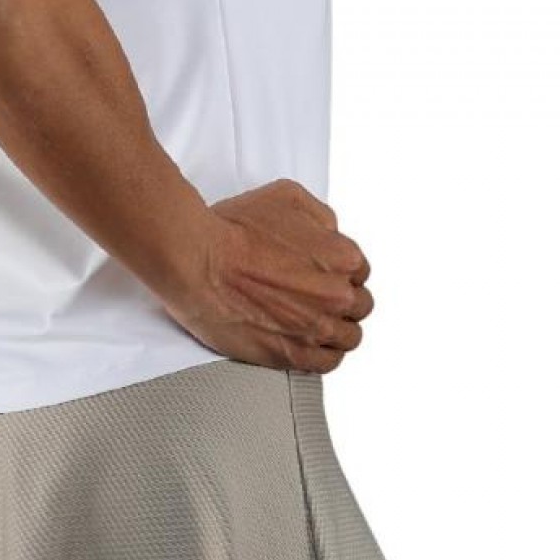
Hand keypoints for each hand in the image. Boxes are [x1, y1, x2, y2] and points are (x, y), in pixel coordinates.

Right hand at [160, 178, 373, 373]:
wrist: (198, 261)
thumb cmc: (233, 227)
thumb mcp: (285, 195)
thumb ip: (320, 215)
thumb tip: (331, 232)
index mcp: (341, 256)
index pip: (360, 271)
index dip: (341, 270)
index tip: (324, 272)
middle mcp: (336, 295)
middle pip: (359, 305)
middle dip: (342, 299)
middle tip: (317, 294)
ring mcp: (315, 328)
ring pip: (348, 337)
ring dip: (336, 327)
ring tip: (315, 320)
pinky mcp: (291, 355)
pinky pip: (327, 363)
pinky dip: (323, 354)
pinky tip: (310, 343)